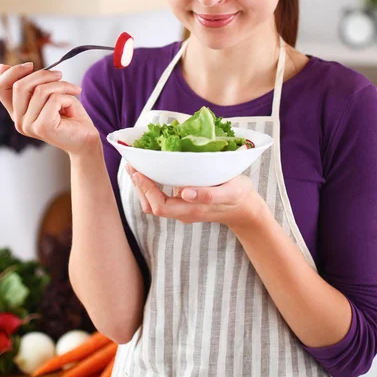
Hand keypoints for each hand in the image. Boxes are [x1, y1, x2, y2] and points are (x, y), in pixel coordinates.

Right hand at [0, 62, 99, 155]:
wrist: (86, 139)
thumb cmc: (70, 115)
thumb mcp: (47, 94)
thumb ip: (29, 83)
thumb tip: (1, 67)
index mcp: (17, 112)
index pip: (0, 87)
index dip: (13, 72)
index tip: (30, 65)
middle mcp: (19, 121)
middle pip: (20, 85)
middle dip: (43, 74)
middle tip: (60, 75)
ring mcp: (29, 126)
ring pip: (40, 90)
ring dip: (62, 86)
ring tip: (73, 92)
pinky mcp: (43, 127)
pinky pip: (54, 99)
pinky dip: (68, 98)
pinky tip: (72, 109)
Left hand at [126, 165, 263, 229]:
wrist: (245, 208)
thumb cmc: (238, 196)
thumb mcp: (229, 192)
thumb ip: (209, 194)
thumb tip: (184, 192)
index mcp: (190, 210)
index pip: (159, 205)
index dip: (146, 190)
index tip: (138, 171)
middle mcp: (182, 212)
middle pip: (151, 206)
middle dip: (139, 187)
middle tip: (131, 165)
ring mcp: (182, 209)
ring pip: (154, 203)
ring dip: (143, 186)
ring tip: (136, 166)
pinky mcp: (184, 202)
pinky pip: (161, 197)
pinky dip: (152, 184)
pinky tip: (151, 170)